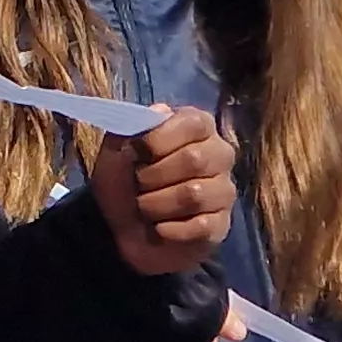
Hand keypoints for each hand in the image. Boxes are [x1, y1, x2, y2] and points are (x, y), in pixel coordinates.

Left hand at [91, 107, 234, 277]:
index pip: (194, 124)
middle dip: (154, 175)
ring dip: (157, 204)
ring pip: (194, 195)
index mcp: (198, 128)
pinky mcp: (220, 225)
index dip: (160, 139)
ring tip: (144, 207)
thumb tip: (161, 112)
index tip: (136, 152)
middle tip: (138, 184)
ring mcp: (223, 191)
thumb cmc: (123, 179)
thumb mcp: (118, 148)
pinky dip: (169, 229)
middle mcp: (219, 155)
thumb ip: (135, 125)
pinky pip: (200, 226)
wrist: (118, 226)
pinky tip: (159, 228)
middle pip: (195, 159)